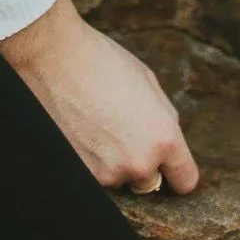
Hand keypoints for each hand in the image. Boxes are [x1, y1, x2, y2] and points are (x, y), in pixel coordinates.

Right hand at [0, 0, 199, 194]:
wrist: (54, 57)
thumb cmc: (102, 62)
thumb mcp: (148, 83)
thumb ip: (163, 119)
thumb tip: (166, 141)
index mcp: (164, 137)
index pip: (185, 179)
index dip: (177, 171)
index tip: (169, 165)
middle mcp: (139, 162)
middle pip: (150, 181)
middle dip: (140, 162)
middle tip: (122, 132)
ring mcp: (108, 173)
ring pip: (118, 178)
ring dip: (112, 162)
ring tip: (96, 125)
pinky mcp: (81, 175)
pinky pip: (95, 176)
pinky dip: (91, 161)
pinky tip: (81, 131)